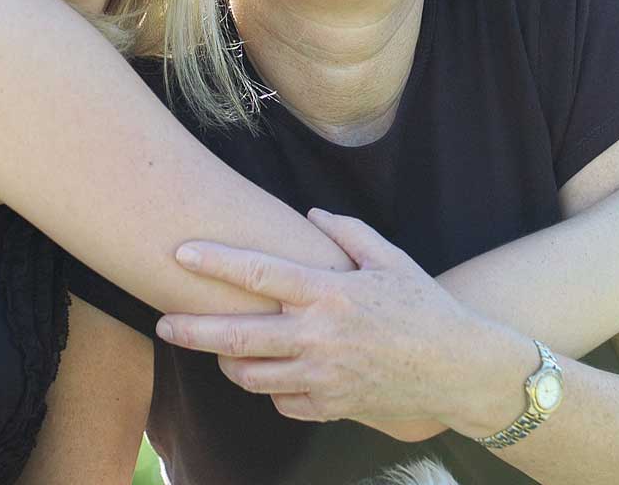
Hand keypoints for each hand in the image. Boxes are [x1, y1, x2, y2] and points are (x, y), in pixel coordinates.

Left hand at [155, 209, 504, 433]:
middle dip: (191, 330)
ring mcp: (320, 377)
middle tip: (162, 324)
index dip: (215, 263)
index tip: (180, 254)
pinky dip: (269, 388)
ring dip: (226, 362)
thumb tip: (311, 213)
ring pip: (250, 376)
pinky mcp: (328, 406)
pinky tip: (270, 373)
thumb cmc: (425, 307)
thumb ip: (348, 232)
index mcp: (329, 293)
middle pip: (236, 336)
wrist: (457, 369)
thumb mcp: (391, 259)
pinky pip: (280, 401)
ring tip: (217, 349)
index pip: (259, 274)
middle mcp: (317, 337)